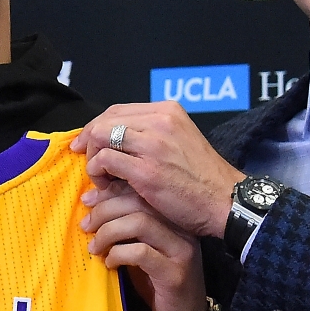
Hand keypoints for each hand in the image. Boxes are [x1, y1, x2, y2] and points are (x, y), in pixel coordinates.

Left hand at [71, 103, 244, 238]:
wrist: (225, 201)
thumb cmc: (202, 178)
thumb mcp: (181, 141)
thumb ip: (153, 135)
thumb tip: (117, 139)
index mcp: (168, 111)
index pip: (119, 110)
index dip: (97, 125)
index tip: (86, 142)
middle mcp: (160, 121)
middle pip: (106, 120)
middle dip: (89, 139)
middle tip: (84, 159)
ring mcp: (153, 145)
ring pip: (101, 137)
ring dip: (93, 158)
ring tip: (102, 177)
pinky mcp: (146, 170)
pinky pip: (104, 160)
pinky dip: (97, 172)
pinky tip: (106, 185)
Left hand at [81, 180, 208, 310]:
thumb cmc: (156, 282)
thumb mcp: (139, 248)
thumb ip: (124, 227)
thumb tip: (92, 206)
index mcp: (172, 216)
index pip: (140, 191)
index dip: (109, 193)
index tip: (86, 202)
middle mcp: (181, 227)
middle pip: (139, 202)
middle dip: (104, 211)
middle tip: (86, 226)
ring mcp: (181, 249)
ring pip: (141, 223)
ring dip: (109, 232)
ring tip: (94, 247)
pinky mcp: (175, 272)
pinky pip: (141, 252)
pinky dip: (118, 254)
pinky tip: (110, 263)